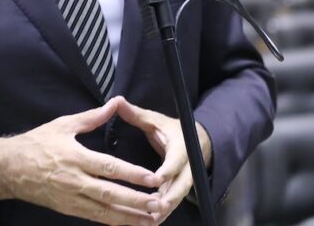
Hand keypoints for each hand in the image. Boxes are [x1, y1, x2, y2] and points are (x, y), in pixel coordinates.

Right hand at [0, 98, 165, 225]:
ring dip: (129, 217)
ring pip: (104, 211)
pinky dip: (112, 221)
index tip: (152, 178)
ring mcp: (70, 197)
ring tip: (151, 219)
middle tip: (158, 203)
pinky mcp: (67, 208)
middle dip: (136, 200)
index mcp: (75, 157)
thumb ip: (92, 117)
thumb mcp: (63, 125)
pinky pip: (93, 217)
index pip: (108, 167)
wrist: (9, 168)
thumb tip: (115, 103)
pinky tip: (128, 223)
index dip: (132, 174)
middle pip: (110, 194)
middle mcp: (74, 180)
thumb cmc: (36, 143)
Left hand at [114, 97, 212, 223]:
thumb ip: (136, 114)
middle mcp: (187, 166)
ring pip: (178, 198)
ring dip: (166, 209)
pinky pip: (173, 203)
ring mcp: (185, 180)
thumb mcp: (155, 120)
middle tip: (156, 207)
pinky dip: (163, 213)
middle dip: (170, 197)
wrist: (197, 141)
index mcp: (181, 146)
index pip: (176, 160)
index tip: (158, 178)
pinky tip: (149, 222)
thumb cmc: (170, 130)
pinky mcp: (179, 190)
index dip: (168, 169)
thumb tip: (116, 100)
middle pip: (181, 185)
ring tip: (151, 219)